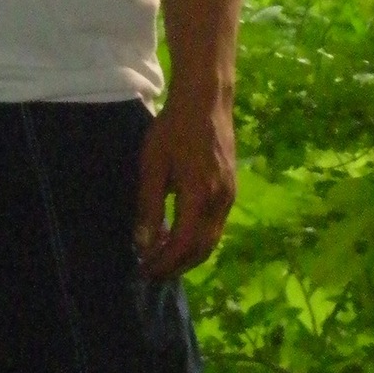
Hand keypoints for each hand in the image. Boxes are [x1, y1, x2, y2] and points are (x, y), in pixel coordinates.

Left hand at [133, 88, 236, 280]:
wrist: (205, 100)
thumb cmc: (173, 129)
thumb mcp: (153, 165)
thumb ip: (148, 206)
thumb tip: (143, 243)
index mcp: (200, 197)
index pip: (183, 244)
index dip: (164, 262)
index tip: (144, 270)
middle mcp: (220, 202)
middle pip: (201, 249)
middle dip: (176, 266)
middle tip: (152, 272)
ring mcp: (229, 196)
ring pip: (211, 239)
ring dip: (188, 254)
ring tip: (163, 258)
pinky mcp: (231, 188)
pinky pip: (216, 225)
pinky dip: (197, 238)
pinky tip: (179, 234)